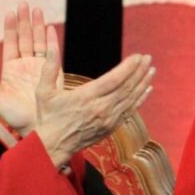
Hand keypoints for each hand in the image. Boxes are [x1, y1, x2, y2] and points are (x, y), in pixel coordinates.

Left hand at [0, 3, 51, 134]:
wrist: (36, 128)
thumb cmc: (14, 117)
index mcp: (11, 69)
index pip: (10, 43)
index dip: (10, 28)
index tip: (10, 12)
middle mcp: (25, 65)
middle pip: (25, 38)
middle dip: (25, 21)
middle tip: (24, 4)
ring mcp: (40, 68)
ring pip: (39, 41)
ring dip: (38, 26)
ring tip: (37, 10)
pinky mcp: (52, 73)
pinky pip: (52, 53)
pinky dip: (52, 40)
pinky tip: (50, 27)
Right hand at [32, 48, 153, 167]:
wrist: (54, 146)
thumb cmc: (48, 117)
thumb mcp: (43, 92)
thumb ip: (49, 69)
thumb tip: (52, 48)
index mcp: (86, 97)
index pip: (114, 79)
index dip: (128, 67)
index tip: (138, 56)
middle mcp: (100, 109)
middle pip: (126, 88)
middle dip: (139, 71)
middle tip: (148, 58)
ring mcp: (108, 120)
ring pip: (130, 99)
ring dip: (142, 83)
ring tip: (151, 70)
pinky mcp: (111, 127)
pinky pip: (129, 111)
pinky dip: (140, 100)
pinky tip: (147, 89)